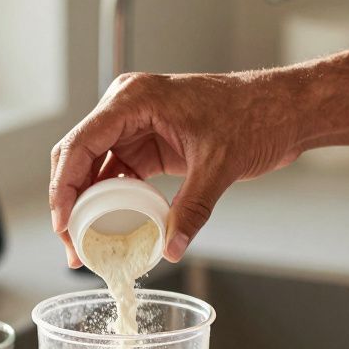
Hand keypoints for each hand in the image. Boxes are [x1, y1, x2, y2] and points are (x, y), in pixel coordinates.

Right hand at [49, 70, 303, 266]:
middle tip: (73, 243)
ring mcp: (136, 127)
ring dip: (88, 206)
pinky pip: (118, 176)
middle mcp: (127, 109)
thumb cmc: (255, 116)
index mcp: (135, 99)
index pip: (80, 143)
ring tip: (86, 244)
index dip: (65, 187)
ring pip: (94, 169)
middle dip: (70, 201)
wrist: (283, 111)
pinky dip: (112, 202)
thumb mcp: (219, 166)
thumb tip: (172, 248)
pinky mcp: (149, 145)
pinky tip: (111, 229)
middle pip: (78, 156)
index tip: (64, 224)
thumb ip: (192, 209)